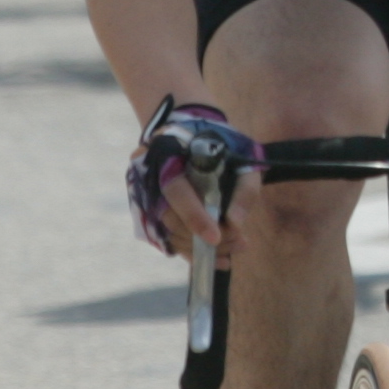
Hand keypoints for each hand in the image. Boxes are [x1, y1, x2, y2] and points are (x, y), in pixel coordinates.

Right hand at [129, 97, 254, 255]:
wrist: (190, 130)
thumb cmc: (220, 144)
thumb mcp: (242, 158)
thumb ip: (244, 188)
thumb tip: (235, 224)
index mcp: (167, 154)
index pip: (176, 191)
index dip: (195, 217)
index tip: (216, 237)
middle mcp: (148, 175)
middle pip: (170, 218)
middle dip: (203, 238)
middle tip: (238, 243)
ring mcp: (144, 195)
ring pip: (167, 232)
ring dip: (200, 247)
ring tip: (235, 248)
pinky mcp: (148, 211)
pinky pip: (167, 237)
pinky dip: (192, 251)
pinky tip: (220, 258)